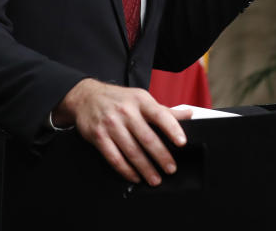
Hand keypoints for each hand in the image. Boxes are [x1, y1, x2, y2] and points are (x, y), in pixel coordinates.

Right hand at [52, 79, 191, 184]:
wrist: (87, 97)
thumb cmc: (119, 99)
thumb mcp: (141, 98)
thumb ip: (164, 110)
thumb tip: (189, 115)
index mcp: (141, 101)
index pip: (160, 115)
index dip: (172, 129)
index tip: (182, 142)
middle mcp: (126, 112)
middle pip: (147, 138)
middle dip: (161, 156)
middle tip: (171, 168)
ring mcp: (111, 124)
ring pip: (132, 151)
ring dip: (145, 168)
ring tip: (155, 179)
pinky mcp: (99, 137)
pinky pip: (115, 158)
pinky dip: (126, 170)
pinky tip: (135, 177)